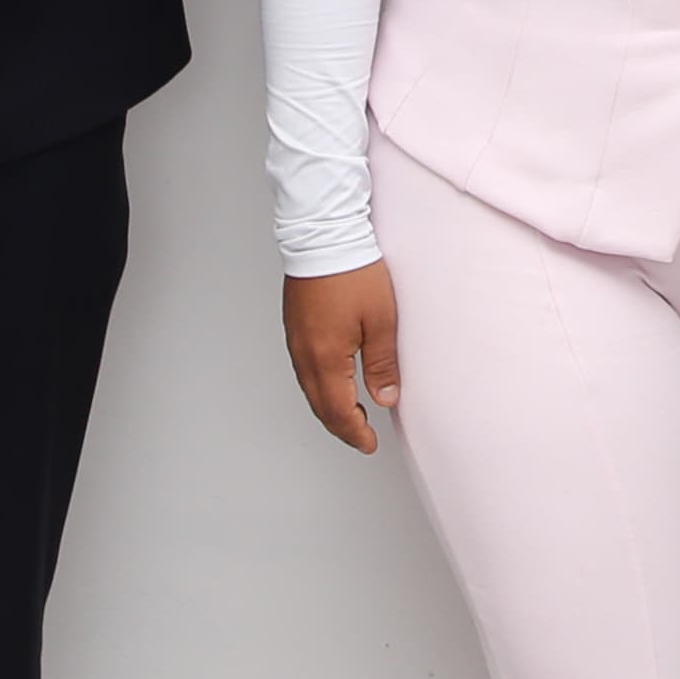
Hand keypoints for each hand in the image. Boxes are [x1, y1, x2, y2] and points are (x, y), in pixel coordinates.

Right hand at [283, 262, 401, 453]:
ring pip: (310, 388)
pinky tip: (332, 383)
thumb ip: (382, 364)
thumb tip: (385, 398)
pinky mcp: (294, 327)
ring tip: (351, 415)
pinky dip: (319, 386)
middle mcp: (304, 355)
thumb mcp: (381, 320)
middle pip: (320, 405)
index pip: (338, 411)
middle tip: (361, 436)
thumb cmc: (353, 272)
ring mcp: (295, 341)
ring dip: (329, 407)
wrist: (324, 235)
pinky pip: (304, 369)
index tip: (369, 443)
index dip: (355, 432)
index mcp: (326, 358)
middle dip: (341, 425)